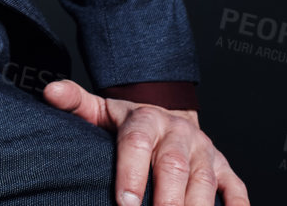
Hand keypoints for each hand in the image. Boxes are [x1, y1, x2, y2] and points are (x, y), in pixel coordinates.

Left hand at [42, 79, 249, 205]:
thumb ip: (75, 101)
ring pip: (204, 183)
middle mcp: (180, 134)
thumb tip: (50, 92)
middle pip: (173, 168)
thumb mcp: (100, 110)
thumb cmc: (129, 123)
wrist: (168, 117)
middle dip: (165, 200)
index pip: (136, 144)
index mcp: (147, 119)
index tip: (125, 203)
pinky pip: (236, 191)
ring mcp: (206, 153)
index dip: (131, 173)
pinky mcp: (226, 170)